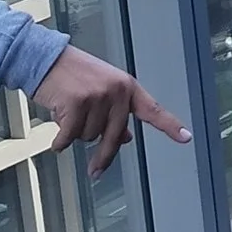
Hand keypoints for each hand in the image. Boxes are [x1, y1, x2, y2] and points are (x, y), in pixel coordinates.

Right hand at [31, 47, 190, 176]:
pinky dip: (60, 142)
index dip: (170, 126)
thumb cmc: (73, 75)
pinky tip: (56, 135)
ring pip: (89, 137)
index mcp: (127, 87)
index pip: (152, 109)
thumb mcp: (101, 89)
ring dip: (75, 132)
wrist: (45, 59)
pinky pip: (70, 137)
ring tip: (68, 111)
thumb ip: (115, 114)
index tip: (186, 137)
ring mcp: (97, 96)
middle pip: (114, 136)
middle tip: (96, 171)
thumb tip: (125, 138)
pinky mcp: (77, 103)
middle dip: (103, 155)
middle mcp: (116, 91)